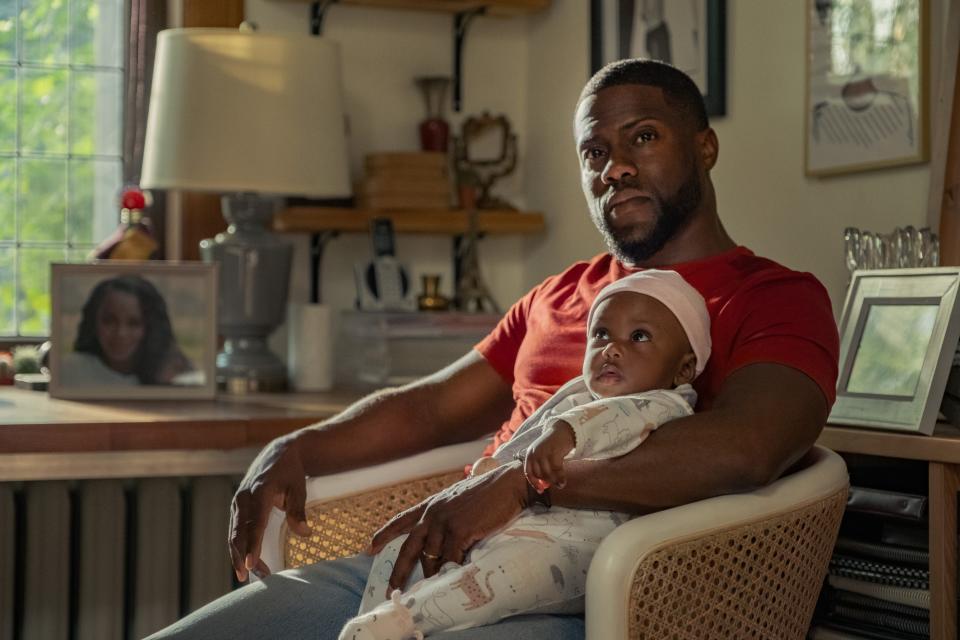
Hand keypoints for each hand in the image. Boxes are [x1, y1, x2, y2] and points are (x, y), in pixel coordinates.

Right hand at [228, 435, 312, 581]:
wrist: (278, 454)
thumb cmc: (291, 473)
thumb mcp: (299, 488)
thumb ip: (299, 510)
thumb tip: (305, 534)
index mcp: (259, 492)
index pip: (254, 525)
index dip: (253, 546)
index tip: (252, 565)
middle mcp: (244, 498)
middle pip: (238, 533)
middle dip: (243, 557)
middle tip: (253, 577)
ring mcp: (238, 502)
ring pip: (233, 534)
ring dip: (239, 555)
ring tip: (249, 576)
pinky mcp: (237, 507)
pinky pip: (235, 530)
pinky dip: (238, 547)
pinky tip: (245, 562)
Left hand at [367, 461, 527, 591]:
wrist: (508, 484)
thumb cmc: (488, 492)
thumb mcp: (458, 499)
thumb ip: (446, 515)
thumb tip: (443, 540)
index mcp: (431, 504)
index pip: (401, 520)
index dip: (385, 534)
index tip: (370, 547)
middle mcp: (433, 513)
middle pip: (409, 547)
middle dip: (399, 571)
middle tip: (391, 589)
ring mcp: (445, 522)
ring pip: (430, 557)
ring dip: (432, 574)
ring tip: (433, 587)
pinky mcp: (459, 531)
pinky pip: (450, 560)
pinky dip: (451, 571)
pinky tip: (454, 577)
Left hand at [524, 420, 575, 489]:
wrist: (563, 431)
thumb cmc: (554, 445)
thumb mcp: (543, 453)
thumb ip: (541, 466)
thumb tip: (543, 484)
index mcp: (530, 454)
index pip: (528, 473)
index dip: (534, 483)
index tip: (540, 491)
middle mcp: (534, 453)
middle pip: (539, 474)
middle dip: (547, 482)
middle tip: (555, 485)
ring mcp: (543, 452)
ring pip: (547, 473)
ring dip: (554, 481)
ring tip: (561, 485)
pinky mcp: (553, 452)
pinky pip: (556, 469)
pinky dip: (560, 477)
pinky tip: (564, 481)